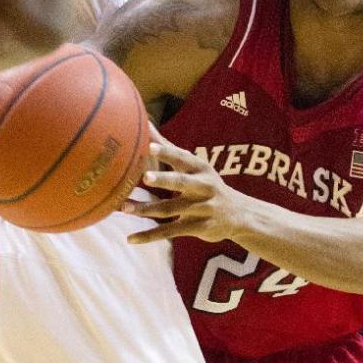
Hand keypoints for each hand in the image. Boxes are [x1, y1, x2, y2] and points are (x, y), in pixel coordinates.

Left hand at [123, 139, 245, 243]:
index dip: (167, 153)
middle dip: (164, 180)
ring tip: (124, 207)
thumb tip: (144, 124)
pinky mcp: (198, 228)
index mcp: (200, 168)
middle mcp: (203, 186)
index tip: (150, 147)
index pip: (182, 158)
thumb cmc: (206, 183)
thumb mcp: (195, 166)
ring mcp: (202, 208)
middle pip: (182, 183)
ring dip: (146, 209)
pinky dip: (150, 235)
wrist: (238, 214)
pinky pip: (170, 232)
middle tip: (145, 177)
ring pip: (171, 209)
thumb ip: (168, 148)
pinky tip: (131, 238)